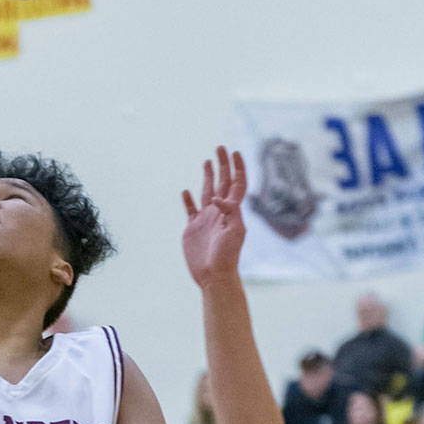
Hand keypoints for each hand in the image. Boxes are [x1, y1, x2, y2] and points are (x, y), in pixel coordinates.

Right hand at [181, 146, 246, 288]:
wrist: (213, 275)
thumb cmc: (227, 256)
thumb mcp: (234, 232)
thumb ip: (229, 212)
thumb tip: (217, 198)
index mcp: (232, 211)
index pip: (237, 184)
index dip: (237, 167)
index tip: (235, 152)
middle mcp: (220, 211)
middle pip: (222, 182)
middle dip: (222, 165)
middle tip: (220, 148)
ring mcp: (206, 219)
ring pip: (207, 192)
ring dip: (207, 176)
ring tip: (206, 162)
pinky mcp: (193, 228)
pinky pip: (191, 209)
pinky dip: (188, 200)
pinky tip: (186, 191)